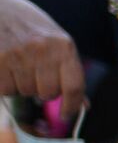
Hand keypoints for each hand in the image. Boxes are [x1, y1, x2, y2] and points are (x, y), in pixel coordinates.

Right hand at [0, 0, 84, 114]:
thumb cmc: (28, 26)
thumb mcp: (55, 41)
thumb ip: (68, 70)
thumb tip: (84, 105)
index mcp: (64, 45)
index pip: (74, 86)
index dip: (71, 105)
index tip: (67, 115)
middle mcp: (44, 50)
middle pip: (48, 93)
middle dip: (41, 91)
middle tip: (34, 77)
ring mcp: (19, 54)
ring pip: (25, 92)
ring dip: (21, 86)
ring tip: (18, 66)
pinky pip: (5, 89)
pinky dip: (5, 85)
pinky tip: (5, 68)